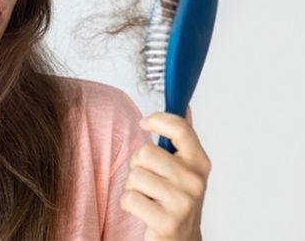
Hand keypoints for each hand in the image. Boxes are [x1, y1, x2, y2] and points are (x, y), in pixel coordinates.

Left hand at [120, 107, 210, 240]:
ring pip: (135, 176)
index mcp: (200, 163)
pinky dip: (129, 204)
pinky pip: (129, 198)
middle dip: (138, 165)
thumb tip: (186, 107)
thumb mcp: (184, 170)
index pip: (180, 128)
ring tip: (148, 197)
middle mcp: (195, 181)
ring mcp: (183, 203)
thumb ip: (182, 141)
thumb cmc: (176, 202)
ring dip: (133, 187)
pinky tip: (144, 211)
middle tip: (148, 180)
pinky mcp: (168, 222)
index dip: (158, 119)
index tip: (145, 123)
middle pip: (145, 153)